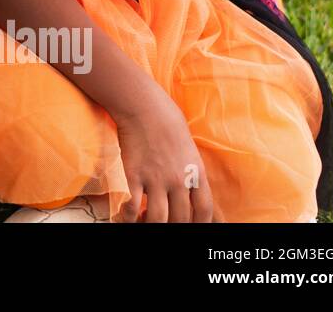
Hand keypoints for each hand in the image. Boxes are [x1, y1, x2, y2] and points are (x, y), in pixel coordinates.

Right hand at [112, 94, 216, 221]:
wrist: (144, 107)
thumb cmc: (167, 123)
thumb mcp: (190, 149)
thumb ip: (192, 171)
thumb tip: (192, 187)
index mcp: (196, 173)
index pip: (205, 210)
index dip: (200, 224)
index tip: (192, 225)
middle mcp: (179, 179)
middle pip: (181, 218)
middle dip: (174, 225)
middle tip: (165, 221)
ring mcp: (156, 179)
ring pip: (159, 218)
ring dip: (152, 223)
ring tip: (145, 219)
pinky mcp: (135, 175)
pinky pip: (133, 206)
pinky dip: (129, 216)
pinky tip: (127, 213)